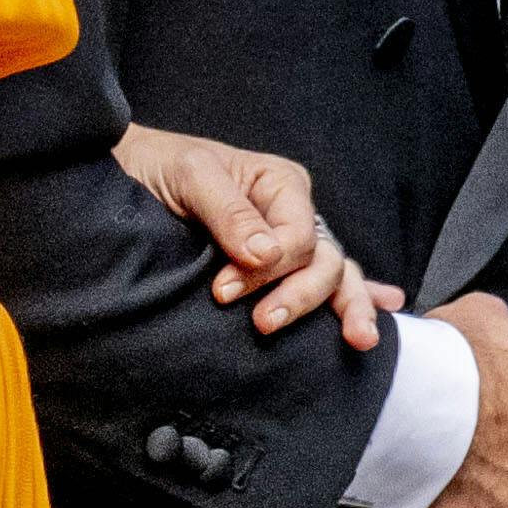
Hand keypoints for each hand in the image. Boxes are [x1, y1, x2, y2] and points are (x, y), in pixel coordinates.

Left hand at [113, 122, 398, 353]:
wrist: (124, 173)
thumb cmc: (157, 167)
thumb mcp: (190, 176)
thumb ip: (228, 212)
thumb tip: (267, 256)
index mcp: (280, 183)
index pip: (299, 237)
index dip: (269, 269)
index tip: (222, 290)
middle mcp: (293, 213)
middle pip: (324, 261)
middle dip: (302, 296)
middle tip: (263, 324)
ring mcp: (288, 242)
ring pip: (332, 276)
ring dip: (346, 306)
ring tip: (357, 339)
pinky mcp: (273, 268)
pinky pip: (323, 280)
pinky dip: (358, 294)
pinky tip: (383, 308)